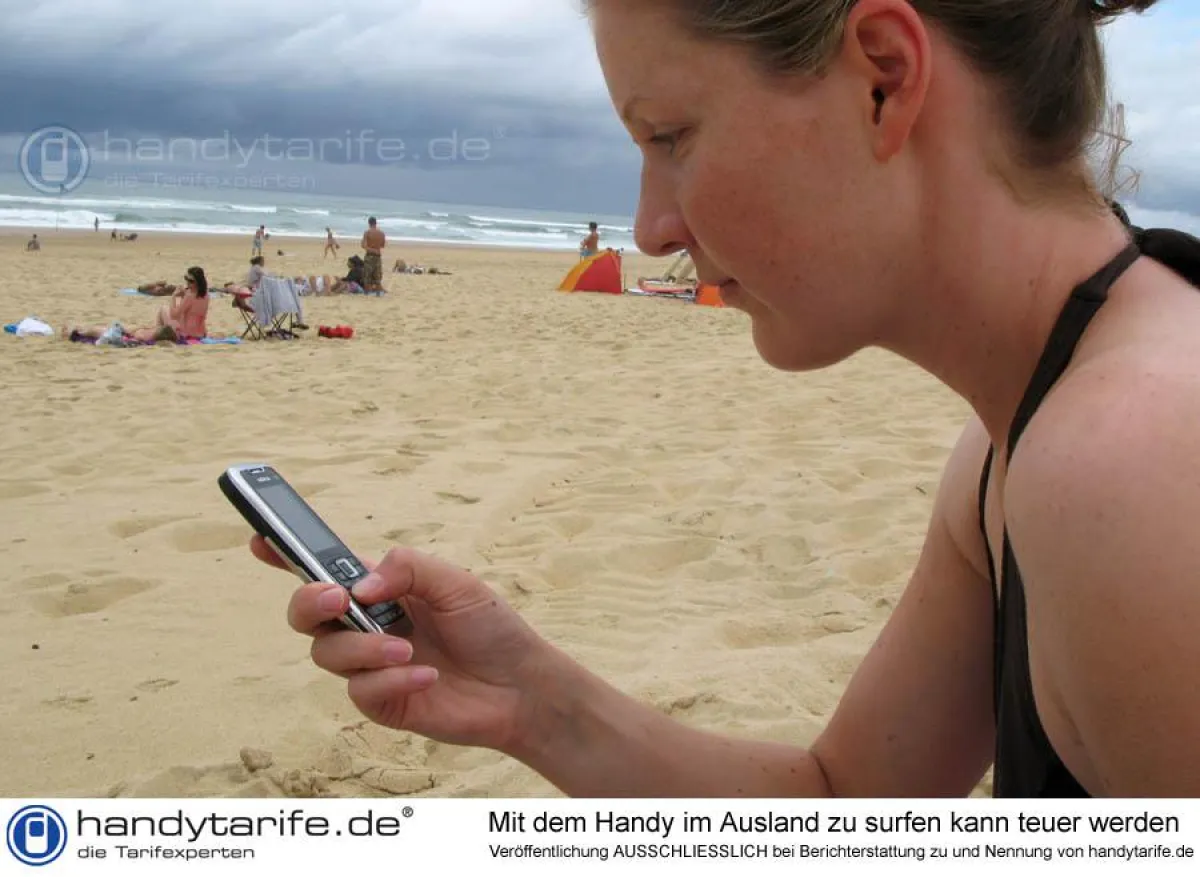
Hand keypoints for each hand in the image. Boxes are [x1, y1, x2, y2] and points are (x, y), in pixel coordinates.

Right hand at [250, 537, 553, 752]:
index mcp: (381, 588)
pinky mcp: (380, 701)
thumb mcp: (455, 582)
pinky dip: (393, 680)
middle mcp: (366, 625)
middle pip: (305, 612)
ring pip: (327, 654)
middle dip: (309, 603)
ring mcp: (369, 665)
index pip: (324, 568)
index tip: (259, 536)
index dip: (285, 553)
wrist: (520, 686)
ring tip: (408, 650)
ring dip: (364, 649)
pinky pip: (361, 691)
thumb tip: (358, 587)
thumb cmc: (490, 627)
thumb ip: (406, 569)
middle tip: (337, 600)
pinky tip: (428, 676)